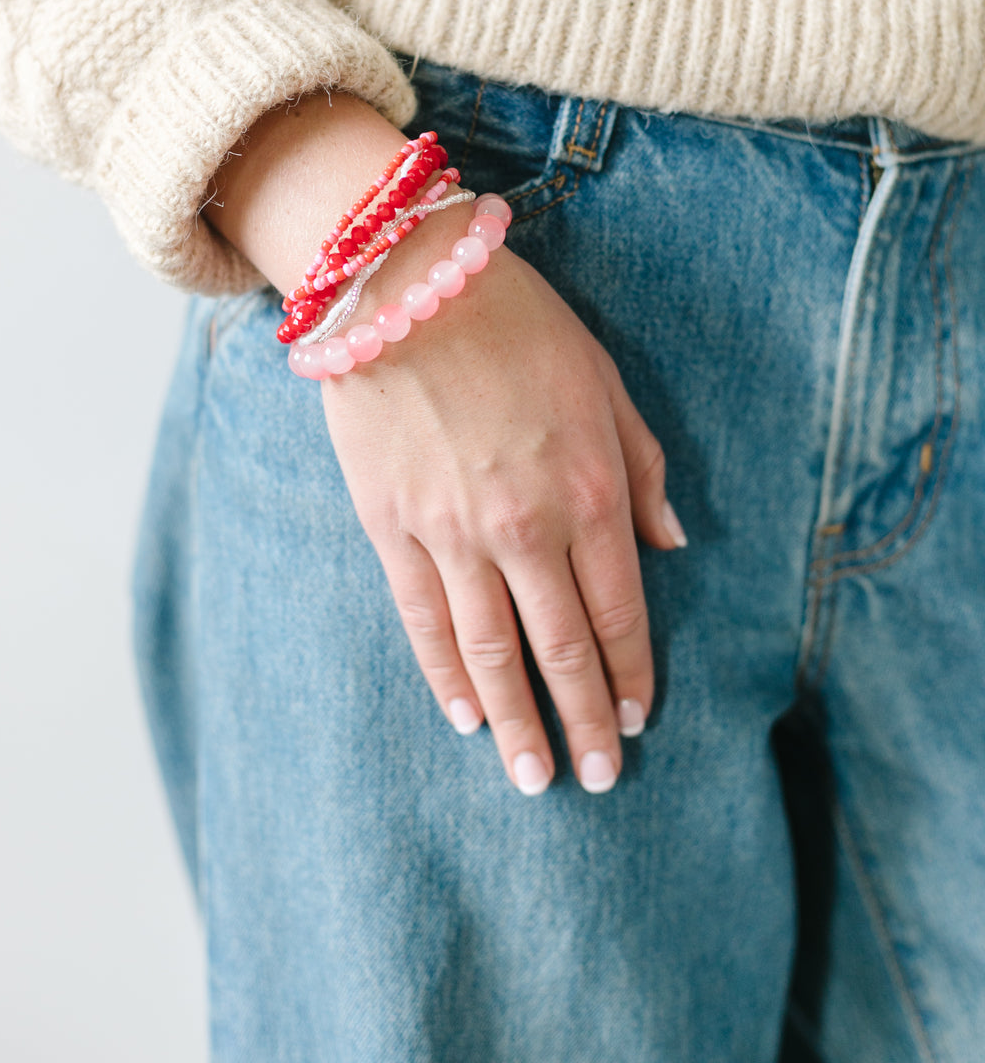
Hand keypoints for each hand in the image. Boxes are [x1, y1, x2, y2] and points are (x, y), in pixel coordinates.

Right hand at [205, 90, 685, 794]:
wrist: (403, 282)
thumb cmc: (516, 321)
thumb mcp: (604, 379)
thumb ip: (642, 466)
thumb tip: (671, 544)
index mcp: (591, 489)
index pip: (619, 613)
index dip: (631, 675)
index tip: (638, 722)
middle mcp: (526, 526)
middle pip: (560, 650)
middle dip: (584, 722)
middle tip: (596, 780)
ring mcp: (452, 533)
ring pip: (491, 653)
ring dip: (516, 723)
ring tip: (532, 778)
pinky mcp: (391, 526)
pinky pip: (422, 620)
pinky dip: (446, 675)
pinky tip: (464, 716)